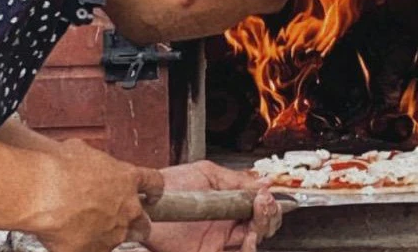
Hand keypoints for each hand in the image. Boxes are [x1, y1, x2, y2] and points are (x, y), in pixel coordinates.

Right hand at [28, 139, 164, 251]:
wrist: (43, 191)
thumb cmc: (59, 166)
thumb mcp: (81, 151)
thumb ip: (92, 162)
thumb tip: (80, 159)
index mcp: (127, 178)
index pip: (155, 184)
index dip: (154, 191)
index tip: (152, 196)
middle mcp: (128, 207)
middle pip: (144, 222)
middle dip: (138, 224)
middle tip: (124, 222)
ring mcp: (114, 231)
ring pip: (122, 239)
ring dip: (111, 237)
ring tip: (91, 233)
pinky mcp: (95, 250)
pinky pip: (95, 251)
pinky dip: (86, 248)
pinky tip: (71, 242)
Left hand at [144, 161, 281, 251]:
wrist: (146, 202)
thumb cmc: (169, 186)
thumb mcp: (207, 173)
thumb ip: (237, 180)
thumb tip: (264, 182)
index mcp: (229, 204)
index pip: (260, 208)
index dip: (269, 203)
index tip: (267, 195)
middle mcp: (227, 224)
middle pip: (262, 225)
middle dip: (270, 214)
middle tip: (264, 204)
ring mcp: (219, 240)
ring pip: (254, 241)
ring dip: (262, 228)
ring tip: (257, 216)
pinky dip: (248, 248)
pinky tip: (246, 236)